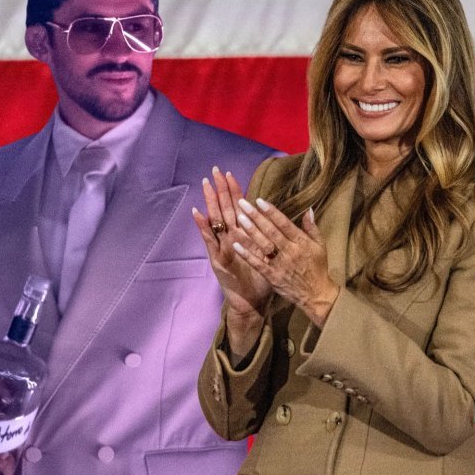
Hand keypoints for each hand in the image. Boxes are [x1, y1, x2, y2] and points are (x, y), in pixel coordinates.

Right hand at [192, 167, 272, 353]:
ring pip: (215, 220)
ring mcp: (221, 247)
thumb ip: (270, 237)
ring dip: (210, 202)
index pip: (238, 208)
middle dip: (220, 190)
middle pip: (224, 209)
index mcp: (243, 236)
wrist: (251, 303)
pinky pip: (209, 240)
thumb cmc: (261, 280)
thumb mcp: (268, 255)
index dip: (234, 191)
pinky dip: (203, 226)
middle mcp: (229, 239)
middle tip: (214, 170)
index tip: (231, 174)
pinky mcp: (217, 258)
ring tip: (205, 185)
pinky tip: (197, 212)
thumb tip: (278, 220)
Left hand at [231, 199, 339, 327]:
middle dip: (256, 216)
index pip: (284, 223)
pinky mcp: (273, 277)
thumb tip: (308, 209)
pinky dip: (247, 255)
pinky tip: (236, 244)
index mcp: (301, 242)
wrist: (317, 294)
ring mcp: (280, 265)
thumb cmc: (318, 268)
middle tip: (242, 203)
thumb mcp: (320, 246)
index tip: (259, 200)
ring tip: (239, 217)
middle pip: (271, 231)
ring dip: (250, 231)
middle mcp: (290, 251)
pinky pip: (258, 264)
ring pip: (263, 245)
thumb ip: (312, 227)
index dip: (271, 211)